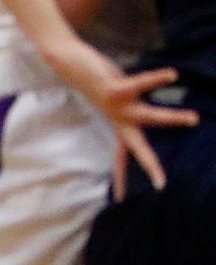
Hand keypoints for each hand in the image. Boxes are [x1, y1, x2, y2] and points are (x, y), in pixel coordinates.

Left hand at [42, 39, 198, 189]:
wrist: (70, 65)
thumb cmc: (97, 81)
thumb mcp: (114, 100)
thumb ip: (125, 106)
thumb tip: (134, 109)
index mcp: (117, 125)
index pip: (120, 158)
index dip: (121, 178)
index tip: (119, 199)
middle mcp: (118, 119)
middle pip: (137, 148)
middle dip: (150, 166)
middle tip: (162, 185)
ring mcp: (117, 105)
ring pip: (149, 116)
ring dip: (172, 118)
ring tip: (194, 118)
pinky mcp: (116, 88)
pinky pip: (140, 83)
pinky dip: (156, 79)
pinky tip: (173, 75)